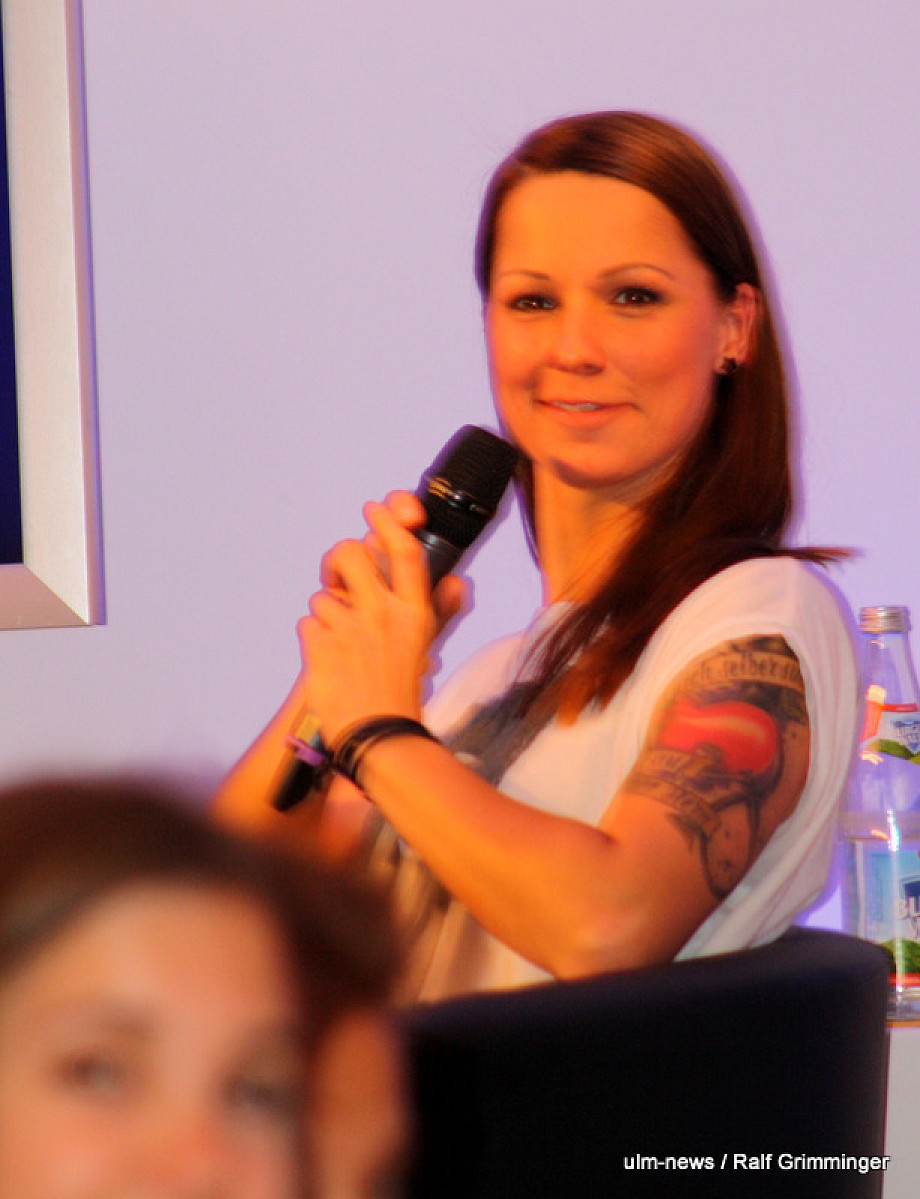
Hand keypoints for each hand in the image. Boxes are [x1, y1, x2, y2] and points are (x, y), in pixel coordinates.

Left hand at [298, 493, 467, 744]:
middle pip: (351, 552)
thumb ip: (441, 608)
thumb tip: (457, 581)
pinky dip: (314, 639)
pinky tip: (329, 659)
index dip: (388, 521)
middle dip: (337, 561)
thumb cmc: (400, 690)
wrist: (377, 735)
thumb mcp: (426, 646)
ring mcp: (349, 628)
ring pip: (323, 595)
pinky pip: (307, 624)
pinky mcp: (320, 645)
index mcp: (413, 611)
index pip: (404, 551)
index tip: (374, 509)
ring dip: (327, 615)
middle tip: (337, 580)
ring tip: (341, 643)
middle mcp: (383, 614)